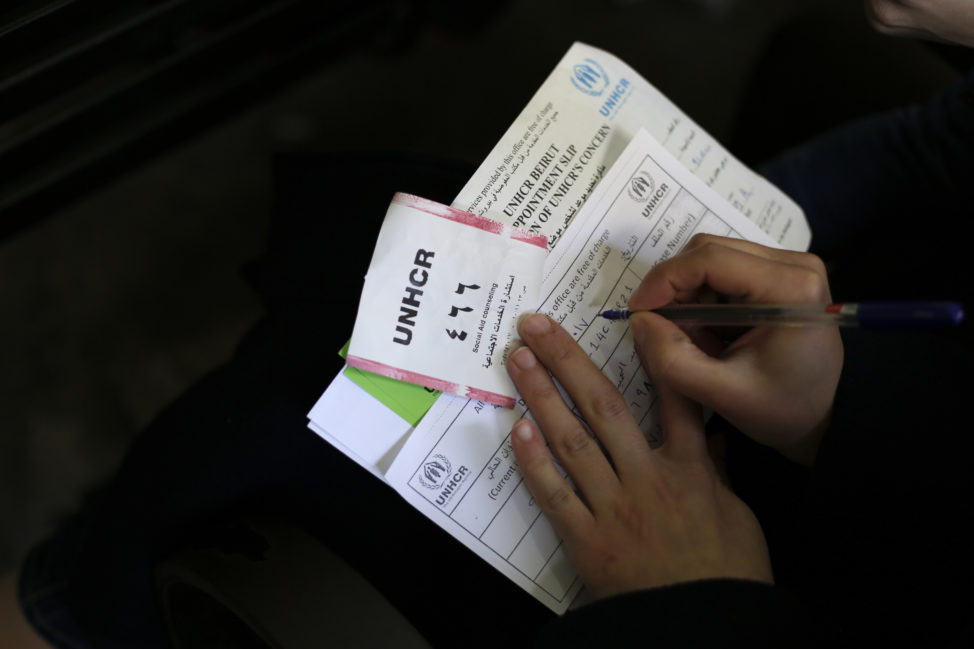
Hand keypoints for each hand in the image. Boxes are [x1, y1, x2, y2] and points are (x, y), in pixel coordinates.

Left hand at [506, 313, 772, 599]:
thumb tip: (711, 438)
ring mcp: (613, 506)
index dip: (651, 355)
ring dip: (541, 395)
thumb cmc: (727, 573)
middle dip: (567, 360)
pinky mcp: (587, 538)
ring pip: (572, 439)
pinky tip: (516, 429)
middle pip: (604, 406)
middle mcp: (647, 477)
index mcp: (690, 468)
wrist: (702, 628)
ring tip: (517, 359)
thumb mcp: (738, 516)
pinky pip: (555, 494)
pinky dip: (534, 462)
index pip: (672, 399)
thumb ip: (717, 473)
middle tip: (536, 326)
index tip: (628, 318)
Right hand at [628, 234, 842, 464]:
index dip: (664, 280)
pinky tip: (710, 332)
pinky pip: (723, 270)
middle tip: (662, 330)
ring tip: (694, 338)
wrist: (823, 416)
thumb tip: (638, 320)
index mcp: (791, 288)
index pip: (710, 258)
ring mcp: (789, 265)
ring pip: (711, 259)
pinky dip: (703, 298)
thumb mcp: (722, 393)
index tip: (637, 312)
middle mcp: (794, 264)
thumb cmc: (781, 409)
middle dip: (674, 289)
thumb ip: (673, 359)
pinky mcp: (779, 273)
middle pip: (709, 252)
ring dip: (688, 295)